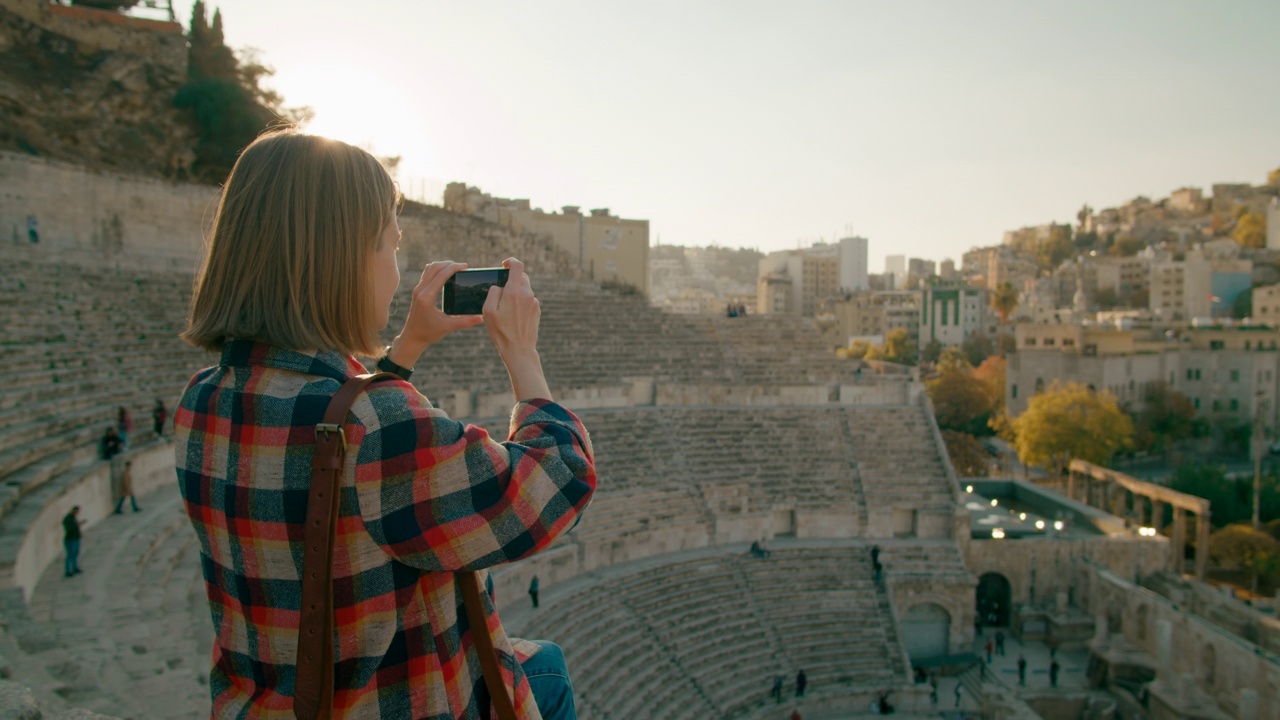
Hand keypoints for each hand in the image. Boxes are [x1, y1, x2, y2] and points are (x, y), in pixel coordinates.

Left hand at [391, 262, 483, 365]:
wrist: (412, 338)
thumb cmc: (428, 333)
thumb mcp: (448, 327)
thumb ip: (465, 322)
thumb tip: (481, 318)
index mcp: (427, 297)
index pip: (441, 275)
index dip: (454, 268)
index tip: (466, 267)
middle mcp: (420, 290)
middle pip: (434, 267)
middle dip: (449, 264)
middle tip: (463, 267)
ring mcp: (417, 290)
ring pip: (429, 268)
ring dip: (442, 265)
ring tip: (455, 268)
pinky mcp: (417, 291)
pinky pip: (426, 274)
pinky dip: (436, 270)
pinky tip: (445, 275)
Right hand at [483, 258, 551, 399]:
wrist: (519, 349)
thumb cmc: (501, 331)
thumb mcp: (488, 310)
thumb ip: (493, 292)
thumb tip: (499, 286)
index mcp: (514, 291)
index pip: (517, 266)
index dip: (510, 261)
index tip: (504, 264)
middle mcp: (527, 294)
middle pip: (522, 277)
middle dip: (511, 279)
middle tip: (501, 288)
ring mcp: (534, 303)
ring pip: (525, 289)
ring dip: (516, 292)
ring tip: (505, 307)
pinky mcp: (537, 311)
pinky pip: (528, 300)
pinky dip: (520, 302)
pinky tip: (513, 315)